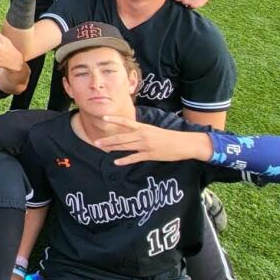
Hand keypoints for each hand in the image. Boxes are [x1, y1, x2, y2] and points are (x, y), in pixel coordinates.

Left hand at [95, 116, 212, 164]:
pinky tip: (116, 161)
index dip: (114, 119)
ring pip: (125, 146)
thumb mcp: (154, 130)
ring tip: (102, 149)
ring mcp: (145, 145)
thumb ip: (142, 132)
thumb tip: (131, 133)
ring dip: (112, 148)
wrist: (183, 143)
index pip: (126, 122)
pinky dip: (124, 160)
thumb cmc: (169, 137)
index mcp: (143, 127)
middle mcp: (142, 135)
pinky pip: (134, 158)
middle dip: (108, 140)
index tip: (103, 117)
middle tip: (96, 141)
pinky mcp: (149, 155)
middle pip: (121, 137)